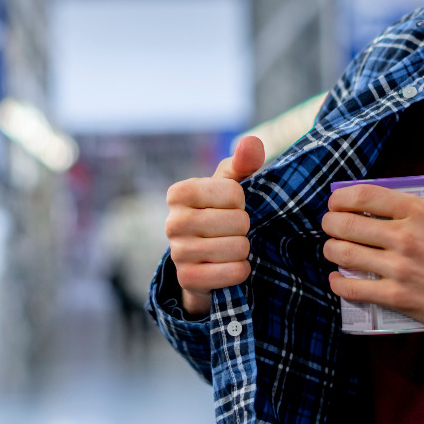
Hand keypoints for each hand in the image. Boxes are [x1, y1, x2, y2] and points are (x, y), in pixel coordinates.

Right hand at [164, 136, 264, 317]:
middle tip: (232, 230)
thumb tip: (251, 143)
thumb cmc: (220, 211)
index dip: (241, 201)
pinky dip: (241, 270)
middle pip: (238, 221)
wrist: (204, 257)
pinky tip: (232, 266)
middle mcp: (172, 222)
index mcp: (179, 193)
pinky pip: (232, 273)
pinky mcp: (188, 280)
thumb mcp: (231, 184)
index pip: (234, 192)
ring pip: (237, 248)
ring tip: (231, 246)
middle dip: (244, 227)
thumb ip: (244, 161)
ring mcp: (177, 253)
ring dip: (243, 249)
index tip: (230, 206)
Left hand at [322, 179, 423, 339]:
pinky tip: (339, 279)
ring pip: (343, 254)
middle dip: (330, 223)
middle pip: (345, 224)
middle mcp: (404, 235)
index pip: (363, 195)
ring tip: (334, 249)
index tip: (337, 202)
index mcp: (419, 209)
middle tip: (331, 226)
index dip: (341, 197)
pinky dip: (339, 283)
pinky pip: (353, 289)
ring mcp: (398, 268)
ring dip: (331, 250)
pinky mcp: (398, 297)